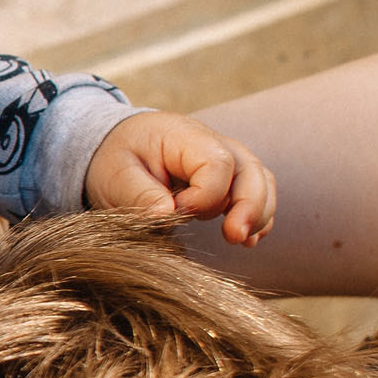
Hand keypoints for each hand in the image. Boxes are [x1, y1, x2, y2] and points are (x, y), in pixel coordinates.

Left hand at [84, 110, 276, 245]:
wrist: (120, 147)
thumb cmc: (118, 158)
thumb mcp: (116, 174)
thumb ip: (140, 194)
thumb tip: (165, 215)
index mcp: (185, 137)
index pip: (216, 164)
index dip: (204, 195)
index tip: (177, 211)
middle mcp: (216, 144)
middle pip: (250, 171)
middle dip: (249, 206)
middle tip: (234, 237)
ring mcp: (227, 160)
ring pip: (261, 183)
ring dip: (258, 214)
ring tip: (242, 241)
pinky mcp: (230, 179)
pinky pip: (257, 194)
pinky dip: (259, 217)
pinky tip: (249, 241)